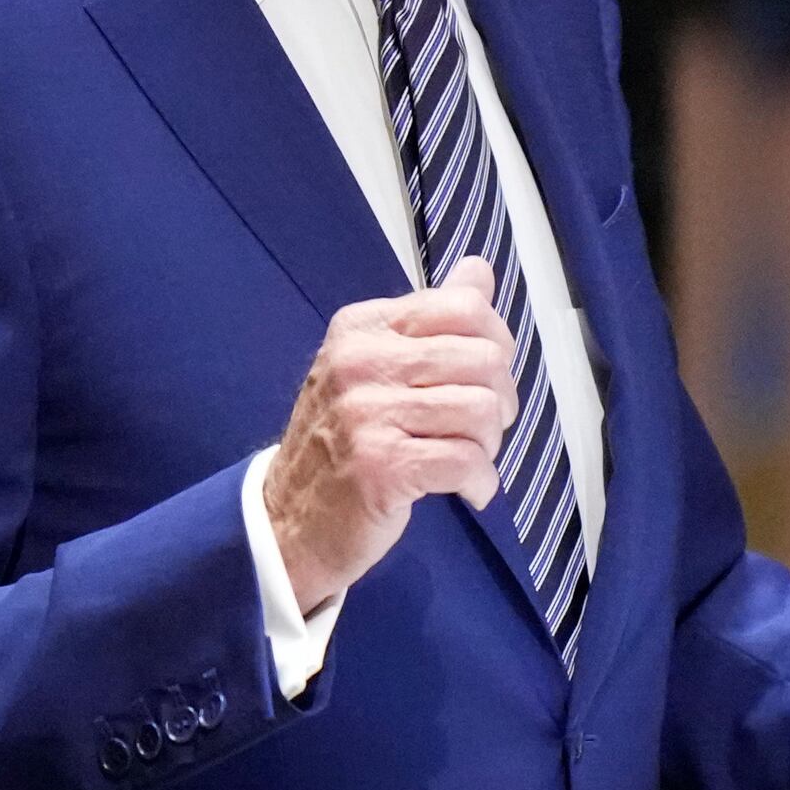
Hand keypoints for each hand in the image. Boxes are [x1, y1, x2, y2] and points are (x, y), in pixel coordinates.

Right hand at [263, 261, 516, 609]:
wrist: (290, 521)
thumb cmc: (344, 443)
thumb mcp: (378, 368)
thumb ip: (432, 320)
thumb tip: (480, 268)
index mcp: (363, 327)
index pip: (464, 308)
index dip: (495, 346)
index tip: (482, 381)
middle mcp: (360, 360)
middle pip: (484, 359)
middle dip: (499, 401)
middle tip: (480, 431)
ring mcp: (367, 412)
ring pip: (480, 410)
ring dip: (489, 446)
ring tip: (468, 461)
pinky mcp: (381, 464)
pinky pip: (467, 461)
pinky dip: (481, 482)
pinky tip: (466, 490)